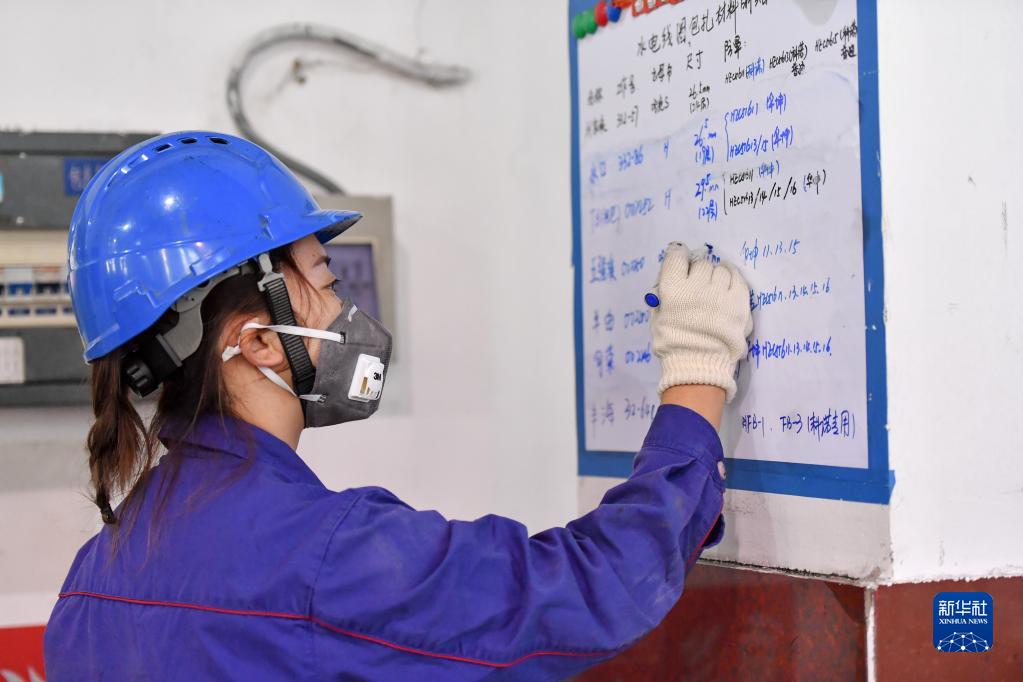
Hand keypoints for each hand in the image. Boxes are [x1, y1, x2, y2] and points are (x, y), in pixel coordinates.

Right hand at [650, 243, 752, 402]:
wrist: (700, 365)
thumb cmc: (674, 344)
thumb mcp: (657, 318)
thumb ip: (662, 297)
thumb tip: (669, 280)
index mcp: (673, 289)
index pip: (676, 256)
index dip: (678, 256)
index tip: (680, 260)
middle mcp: (696, 286)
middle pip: (700, 263)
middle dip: (697, 270)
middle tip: (696, 283)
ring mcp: (720, 293)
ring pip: (719, 269)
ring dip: (715, 274)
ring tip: (713, 286)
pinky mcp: (739, 301)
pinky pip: (737, 278)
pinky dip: (731, 276)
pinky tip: (727, 280)